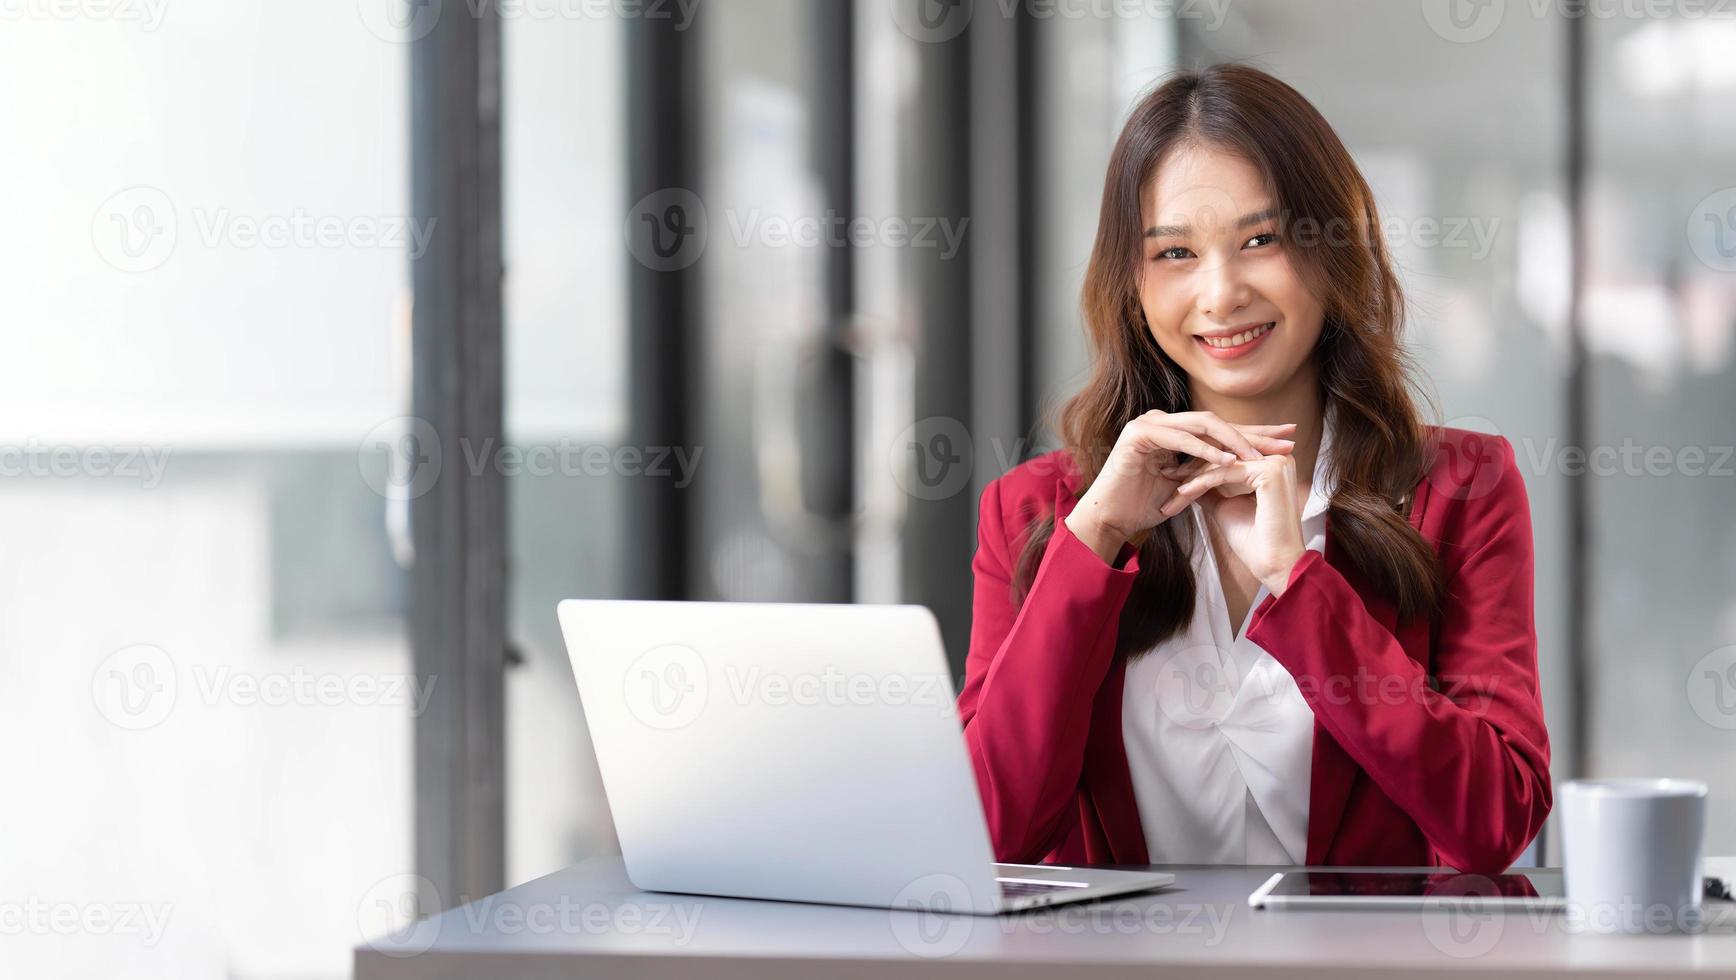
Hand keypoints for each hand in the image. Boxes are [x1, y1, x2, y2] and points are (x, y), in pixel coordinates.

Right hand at [1063, 410, 1295, 564]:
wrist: (1109, 519)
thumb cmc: (1142, 507)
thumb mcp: (1186, 486)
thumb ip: (1207, 472)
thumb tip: (1244, 471)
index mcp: (1173, 431)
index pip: (1219, 430)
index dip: (1254, 435)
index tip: (1286, 441)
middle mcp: (1161, 421)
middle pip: (1216, 422)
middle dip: (1254, 432)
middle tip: (1287, 438)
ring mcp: (1148, 424)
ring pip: (1201, 425)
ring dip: (1233, 441)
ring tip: (1259, 455)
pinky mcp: (1138, 435)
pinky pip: (1179, 439)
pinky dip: (1204, 450)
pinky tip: (1227, 460)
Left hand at [1156, 451, 1306, 593]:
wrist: (1273, 566)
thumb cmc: (1254, 541)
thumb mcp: (1225, 506)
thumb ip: (1211, 489)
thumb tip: (1187, 480)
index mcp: (1272, 462)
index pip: (1227, 454)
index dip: (1197, 464)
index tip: (1171, 473)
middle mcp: (1279, 456)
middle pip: (1223, 454)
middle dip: (1191, 466)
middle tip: (1164, 473)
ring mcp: (1277, 461)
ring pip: (1221, 462)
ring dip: (1191, 475)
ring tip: (1168, 485)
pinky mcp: (1271, 471)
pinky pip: (1224, 472)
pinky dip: (1200, 482)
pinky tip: (1181, 492)